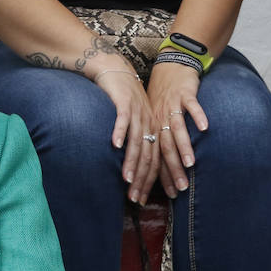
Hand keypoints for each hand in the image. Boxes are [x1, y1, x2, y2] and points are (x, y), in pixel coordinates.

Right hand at [91, 64, 156, 204]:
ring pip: (138, 141)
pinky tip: (115, 145)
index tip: (148, 200)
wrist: (117, 70)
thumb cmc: (124, 100)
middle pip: (149, 155)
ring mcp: (139, 114)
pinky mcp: (125, 103)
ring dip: (132, 161)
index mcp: (154, 131)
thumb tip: (135, 167)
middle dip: (145, 179)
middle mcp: (149, 124)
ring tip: (128, 179)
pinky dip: (120, 132)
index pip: (156, 161)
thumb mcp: (136, 123)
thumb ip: (137, 142)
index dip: (153, 181)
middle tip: (138, 199)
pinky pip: (123, 119)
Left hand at [146, 62, 208, 198]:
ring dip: (183, 147)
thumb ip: (161, 137)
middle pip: (164, 147)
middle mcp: (160, 118)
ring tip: (190, 164)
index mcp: (153, 127)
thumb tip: (163, 164)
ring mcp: (172, 105)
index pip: (155, 157)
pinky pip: (191, 106)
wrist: (171, 64)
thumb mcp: (157, 116)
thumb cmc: (165, 94)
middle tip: (180, 189)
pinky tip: (205, 128)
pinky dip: (198, 116)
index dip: (157, 177)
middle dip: (171, 170)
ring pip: (176, 129)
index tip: (165, 196)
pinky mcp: (185, 93)